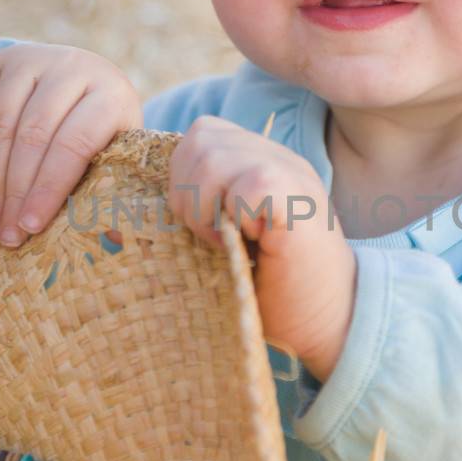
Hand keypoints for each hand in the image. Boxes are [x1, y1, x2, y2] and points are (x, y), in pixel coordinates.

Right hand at [0, 42, 143, 246]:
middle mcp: (71, 67)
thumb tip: (113, 241)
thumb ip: (113, 190)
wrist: (82, 77)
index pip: (73, 144)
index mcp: (109, 94)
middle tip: (8, 235)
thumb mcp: (117, 153)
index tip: (31, 227)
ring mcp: (31, 59)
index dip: (49, 188)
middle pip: (32, 136)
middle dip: (16, 192)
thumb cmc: (102, 131)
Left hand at [166, 116, 356, 382]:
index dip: (184, 180)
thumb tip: (128, 212)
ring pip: (211, 153)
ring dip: (205, 206)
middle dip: (187, 192)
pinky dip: (234, 217)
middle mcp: (275, 156)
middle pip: (199, 137)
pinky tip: (249, 246)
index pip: (198, 137)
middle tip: (212, 238)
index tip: (201, 229)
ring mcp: (289, 170)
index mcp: (257, 162)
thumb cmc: (274, 293)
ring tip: (228, 243)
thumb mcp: (223, 242)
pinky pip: (243, 183)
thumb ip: (197, 211)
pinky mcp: (296, 195)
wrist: (333, 323)